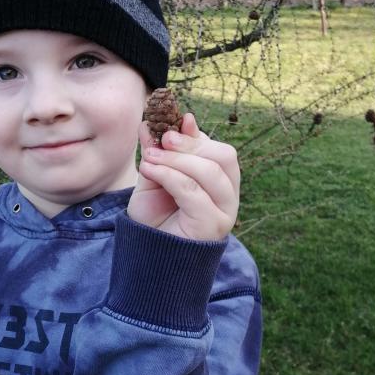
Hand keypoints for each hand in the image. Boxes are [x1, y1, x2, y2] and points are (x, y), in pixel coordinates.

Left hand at [128, 112, 239, 240]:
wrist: (147, 253)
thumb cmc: (154, 217)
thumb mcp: (154, 177)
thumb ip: (158, 153)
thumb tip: (150, 122)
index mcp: (220, 181)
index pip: (219, 150)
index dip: (197, 134)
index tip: (175, 121)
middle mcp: (228, 196)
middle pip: (224, 156)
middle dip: (191, 144)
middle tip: (163, 139)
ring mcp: (223, 211)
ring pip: (211, 172)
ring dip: (177, 159)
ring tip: (149, 157)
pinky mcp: (212, 225)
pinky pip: (194, 192)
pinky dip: (169, 175)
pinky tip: (149, 170)